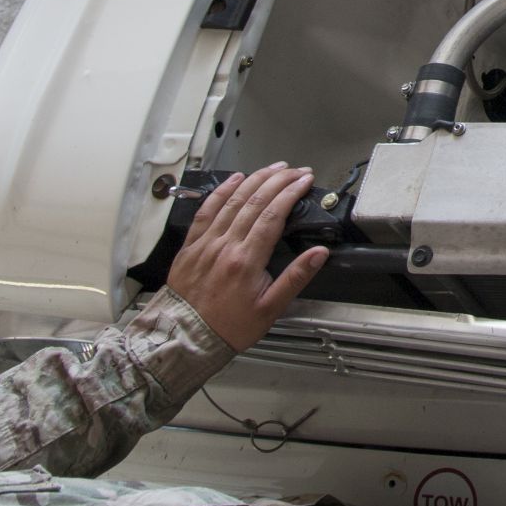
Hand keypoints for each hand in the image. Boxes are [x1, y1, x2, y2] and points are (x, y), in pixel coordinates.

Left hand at [167, 164, 327, 350]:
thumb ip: (296, 277)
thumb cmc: (229, 327)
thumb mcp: (271, 309)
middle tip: (296, 171)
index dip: (291, 192)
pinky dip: (222, 191)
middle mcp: (224, 246)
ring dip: (255, 179)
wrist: (186, 338)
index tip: (305, 181)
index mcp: (246, 260)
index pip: (273, 214)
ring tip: (273, 168)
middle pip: (255, 200)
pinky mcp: (191, 245)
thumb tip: (319, 254)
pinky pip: (207, 210)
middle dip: (279, 180)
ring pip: (232, 200)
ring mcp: (205, 243)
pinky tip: (234, 179)